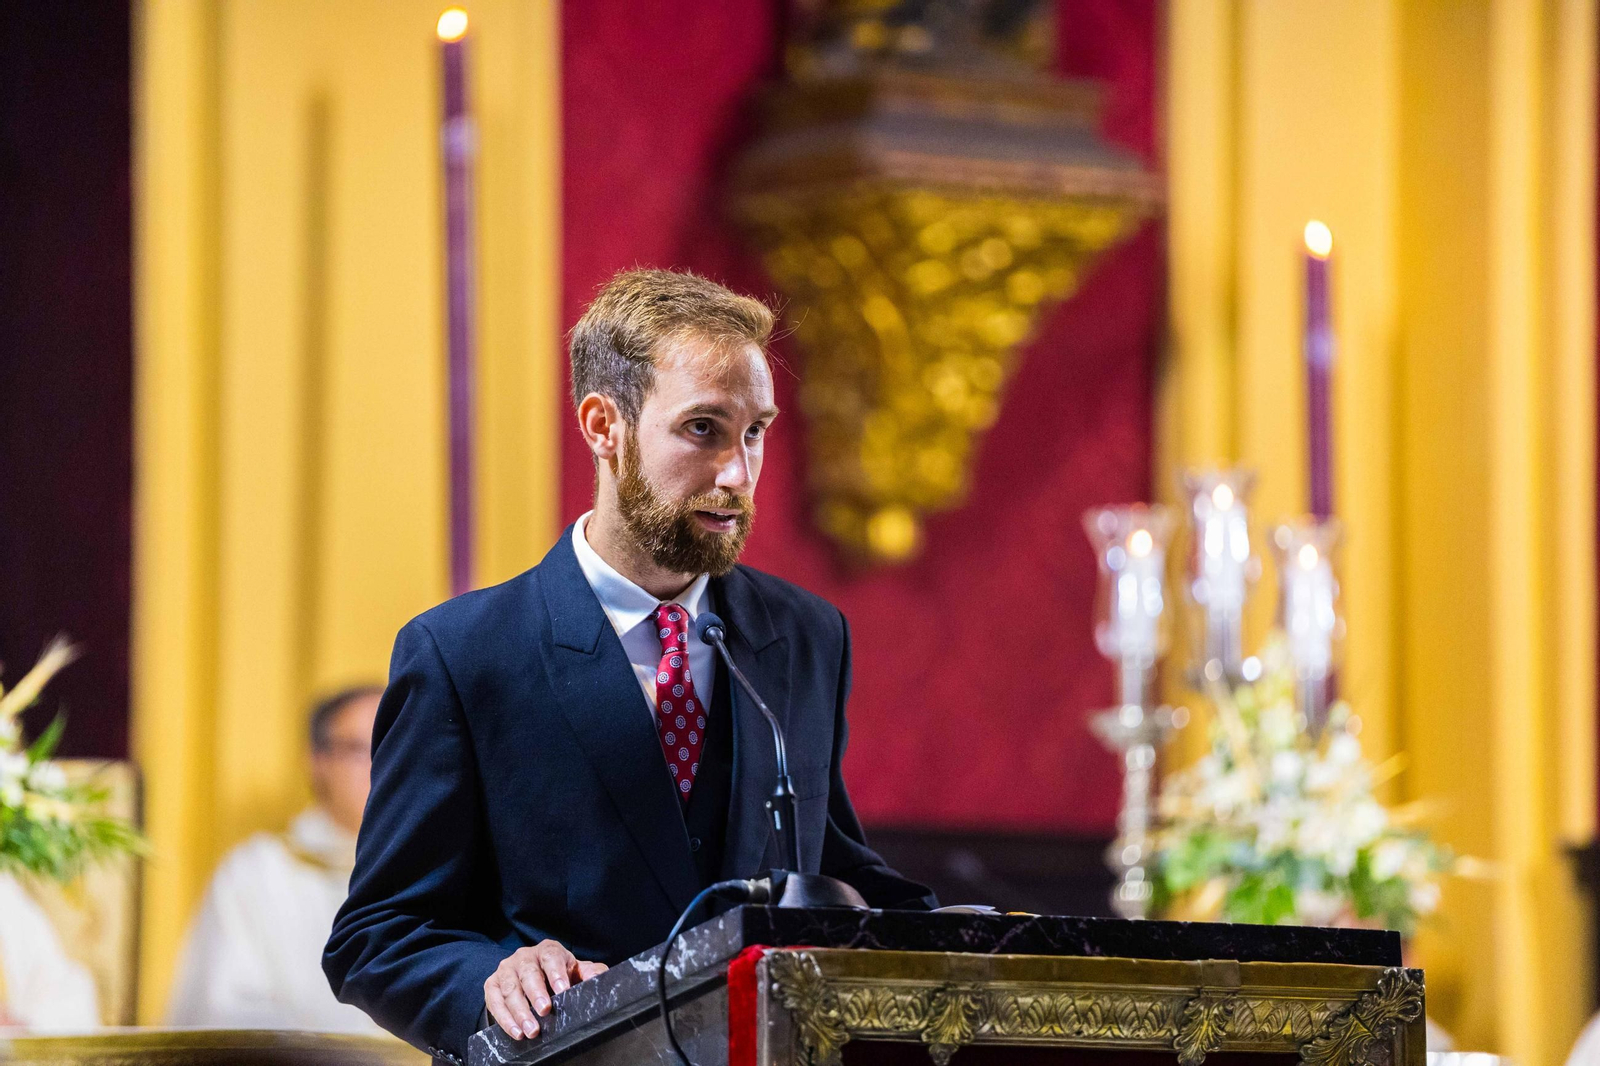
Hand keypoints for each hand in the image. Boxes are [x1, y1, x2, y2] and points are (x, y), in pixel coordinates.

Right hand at [484, 939, 607, 1039]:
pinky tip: (516, 1031)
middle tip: (544, 1011)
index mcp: (548, 950)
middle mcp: (525, 957)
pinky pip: (495, 1002)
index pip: (551, 957)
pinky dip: (504, 1018)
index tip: (562, 990)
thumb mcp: (577, 971)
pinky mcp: (492, 984)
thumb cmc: (559, 975)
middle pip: (528, 973)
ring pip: (510, 989)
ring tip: (531, 1030)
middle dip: (536, 993)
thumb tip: (598, 978)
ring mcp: (506, 970)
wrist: (534, 979)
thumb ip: (590, 973)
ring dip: (520, 1012)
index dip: (556, 973)